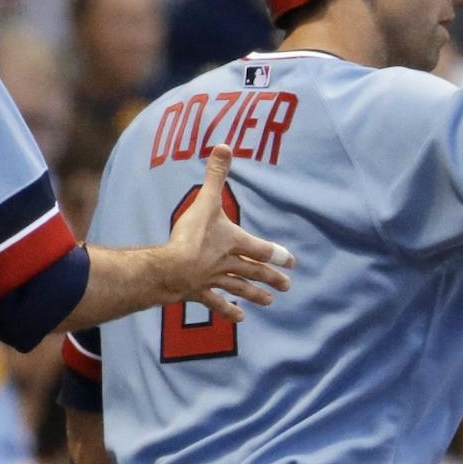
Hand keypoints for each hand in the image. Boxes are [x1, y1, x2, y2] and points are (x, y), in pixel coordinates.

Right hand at [166, 146, 294, 319]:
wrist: (171, 268)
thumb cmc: (190, 235)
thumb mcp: (205, 201)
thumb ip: (215, 175)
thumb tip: (224, 145)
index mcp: (234, 242)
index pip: (261, 249)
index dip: (277, 254)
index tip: (291, 262)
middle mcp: (228, 264)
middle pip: (254, 271)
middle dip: (271, 277)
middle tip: (288, 285)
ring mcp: (213, 280)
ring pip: (239, 288)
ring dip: (255, 295)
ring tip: (270, 302)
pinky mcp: (198, 293)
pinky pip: (216, 303)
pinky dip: (228, 311)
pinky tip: (238, 318)